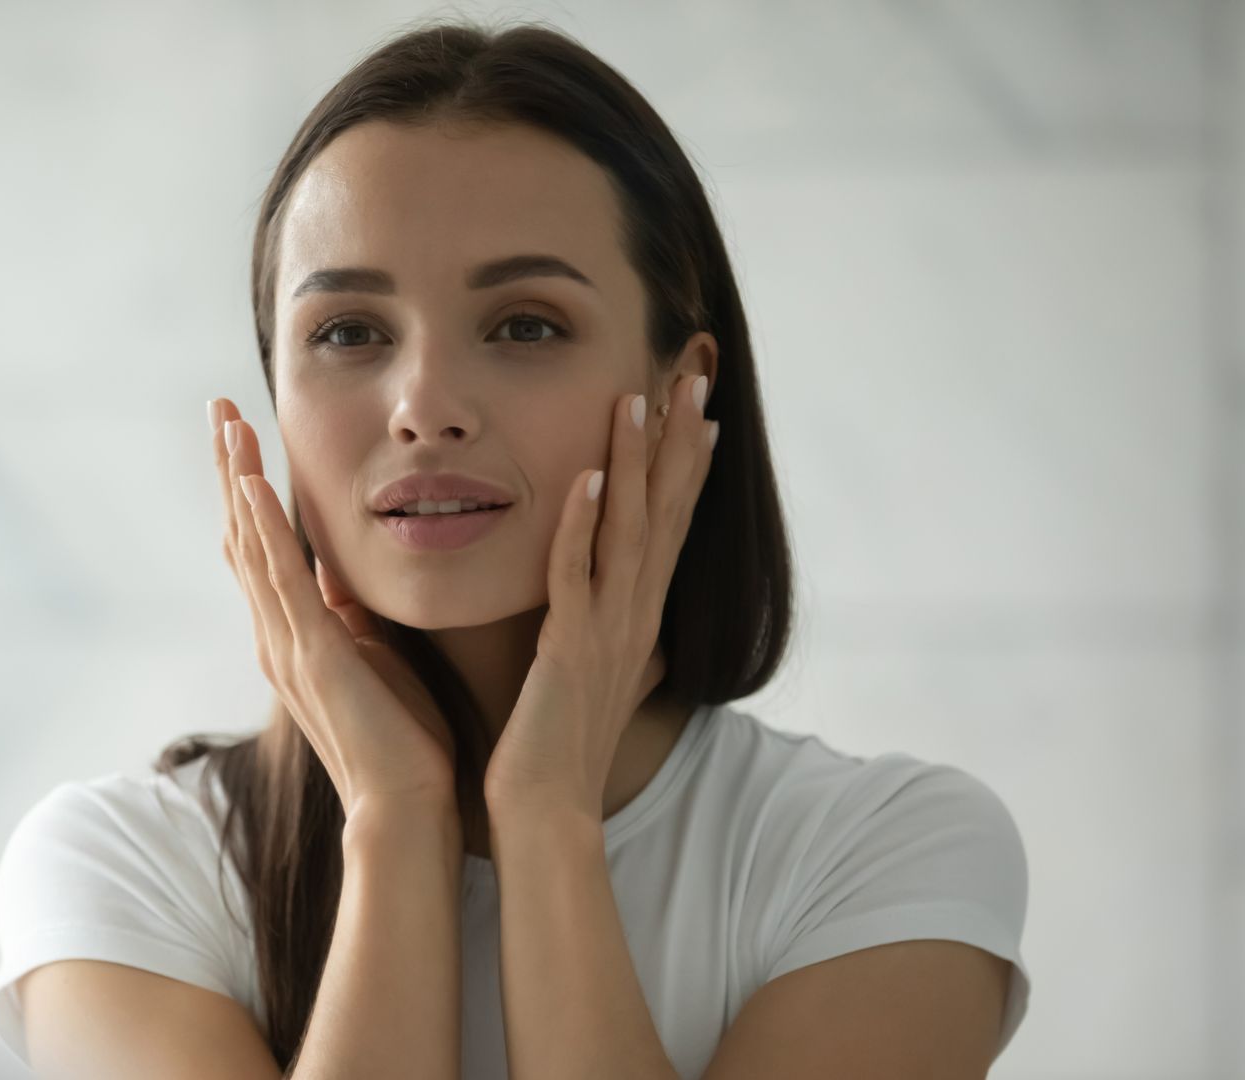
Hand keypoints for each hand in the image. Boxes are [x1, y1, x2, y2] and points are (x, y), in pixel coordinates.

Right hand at [209, 398, 458, 817]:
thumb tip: (342, 576)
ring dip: (238, 480)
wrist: (407, 808)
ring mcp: (287, 644)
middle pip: (241, 534)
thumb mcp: (374, 658)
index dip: (247, 490)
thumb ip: (351, 617)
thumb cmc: (401, 741)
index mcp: (293, 635)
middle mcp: (276, 635)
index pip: (261, 548)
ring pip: (250, 545)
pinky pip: (280, 580)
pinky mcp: (312, 654)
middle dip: (231, 468)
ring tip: (229, 422)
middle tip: (220, 407)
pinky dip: (263, 528)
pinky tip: (251, 484)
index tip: (245, 435)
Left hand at [483, 375, 718, 819]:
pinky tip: (589, 480)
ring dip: (637, 464)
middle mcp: (635, 615)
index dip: (686, 464)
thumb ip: (615, 643)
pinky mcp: (569, 650)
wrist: (547, 810)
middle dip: (679, 440)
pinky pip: (578, 577)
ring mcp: (607, 630)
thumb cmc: (560, 746)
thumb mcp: (595, 679)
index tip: (697, 407)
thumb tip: (642, 634)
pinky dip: (584, 528)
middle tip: (693, 373)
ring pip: (631, 531)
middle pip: (668, 512)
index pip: (671, 524)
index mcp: (637, 617)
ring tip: (639, 399)